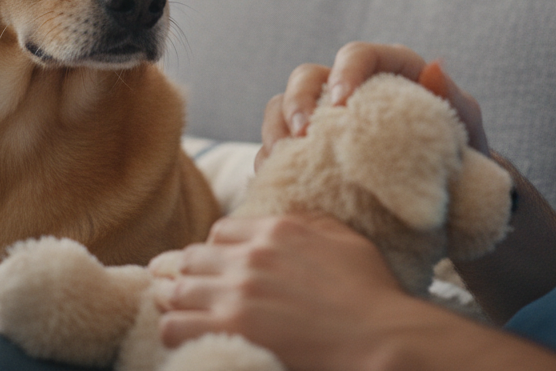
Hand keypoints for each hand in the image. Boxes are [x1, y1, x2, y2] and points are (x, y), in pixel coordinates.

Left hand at [155, 214, 411, 369]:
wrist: (380, 336)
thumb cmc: (371, 292)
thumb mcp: (343, 238)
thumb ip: (306, 222)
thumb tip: (282, 219)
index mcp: (276, 230)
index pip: (220, 231)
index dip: (218, 251)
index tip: (224, 269)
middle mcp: (251, 256)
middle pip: (194, 258)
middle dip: (195, 275)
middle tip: (198, 292)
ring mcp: (238, 294)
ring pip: (178, 290)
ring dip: (179, 301)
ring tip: (184, 313)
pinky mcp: (232, 329)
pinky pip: (175, 325)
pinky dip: (175, 329)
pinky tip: (187, 335)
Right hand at [256, 42, 489, 170]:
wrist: (449, 201)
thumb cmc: (460, 156)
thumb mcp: (466, 129)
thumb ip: (453, 99)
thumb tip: (436, 66)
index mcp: (388, 72)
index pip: (358, 54)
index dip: (345, 71)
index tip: (341, 102)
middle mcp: (349, 89)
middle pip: (307, 77)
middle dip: (296, 101)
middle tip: (302, 134)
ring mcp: (324, 120)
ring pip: (281, 109)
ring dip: (275, 131)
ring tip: (282, 160)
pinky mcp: (309, 153)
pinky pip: (275, 150)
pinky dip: (270, 163)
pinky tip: (276, 182)